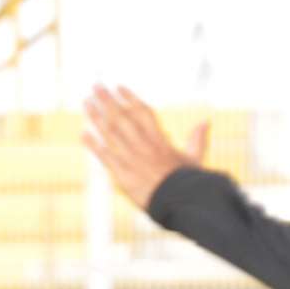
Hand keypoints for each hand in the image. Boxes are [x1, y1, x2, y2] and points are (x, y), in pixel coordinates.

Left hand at [83, 85, 210, 212]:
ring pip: (111, 132)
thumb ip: (197, 138)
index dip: (130, 98)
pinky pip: (105, 156)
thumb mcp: (195, 158)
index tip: (119, 87)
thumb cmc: (189, 183)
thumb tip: (206, 121)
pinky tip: (83, 134)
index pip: (142, 112)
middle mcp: (144, 145)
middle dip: (108, 100)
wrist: (181, 202)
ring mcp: (132, 158)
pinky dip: (94, 145)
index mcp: (160, 139)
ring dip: (97, 116)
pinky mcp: (123, 174)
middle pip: (123, 117)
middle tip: (96, 86)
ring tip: (86, 103)